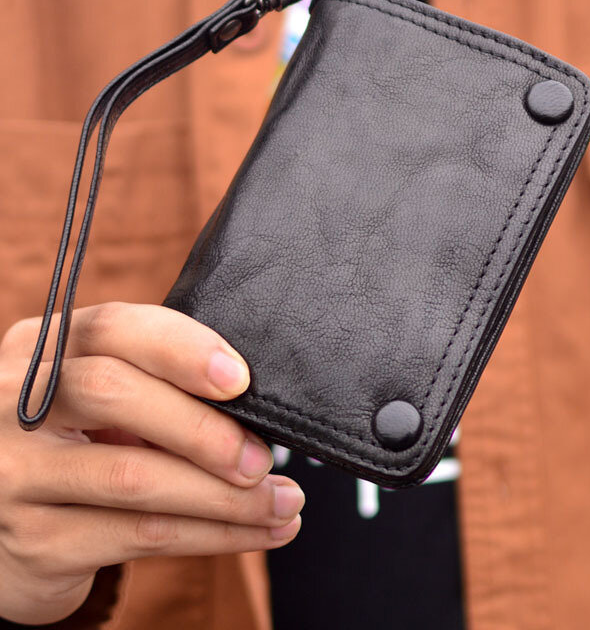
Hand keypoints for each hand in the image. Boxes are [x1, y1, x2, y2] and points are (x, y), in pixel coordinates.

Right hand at [0, 302, 303, 624]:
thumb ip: (155, 384)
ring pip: (132, 476)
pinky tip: (256, 532)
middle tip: (261, 458)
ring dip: (224, 496)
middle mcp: (14, 404)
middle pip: (113, 393)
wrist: (5, 523)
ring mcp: (16, 474)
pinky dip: (212, 535)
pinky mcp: (33, 541)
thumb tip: (257, 404)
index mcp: (43, 349)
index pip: (113, 328)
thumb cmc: (79, 440)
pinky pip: (138, 535)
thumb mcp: (100, 399)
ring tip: (283, 502)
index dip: (181, 348)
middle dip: (202, 427)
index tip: (240, 379)